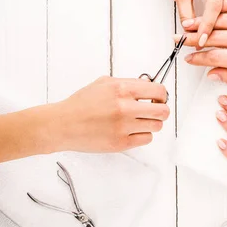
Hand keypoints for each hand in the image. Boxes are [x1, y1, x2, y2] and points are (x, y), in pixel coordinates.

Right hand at [53, 77, 168, 152]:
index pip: (159, 91)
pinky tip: (130, 131)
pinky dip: (142, 135)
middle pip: (163, 111)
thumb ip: (128, 83)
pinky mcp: (121, 143)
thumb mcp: (104, 83)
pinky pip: (146, 139)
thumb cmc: (81, 104)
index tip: (157, 99)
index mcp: (122, 89)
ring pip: (156, 126)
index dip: (161, 95)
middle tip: (152, 111)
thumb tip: (149, 86)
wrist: (63, 124)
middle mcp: (125, 107)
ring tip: (138, 122)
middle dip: (161, 111)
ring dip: (151, 123)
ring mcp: (124, 127)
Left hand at [165, 0, 226, 47]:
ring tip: (210, 37)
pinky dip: (219, 15)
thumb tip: (191, 32)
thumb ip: (186, 13)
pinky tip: (214, 27)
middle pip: (224, 8)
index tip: (201, 40)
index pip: (215, 5)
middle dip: (214, 26)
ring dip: (218, 22)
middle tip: (205, 42)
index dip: (208, 25)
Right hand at [179, 0, 226, 90]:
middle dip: (195, 38)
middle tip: (181, 40)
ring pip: (225, 19)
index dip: (198, 58)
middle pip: (215, 36)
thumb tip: (212, 74)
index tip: (188, 59)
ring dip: (206, 20)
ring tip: (191, 22)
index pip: (215, 56)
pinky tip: (217, 5)